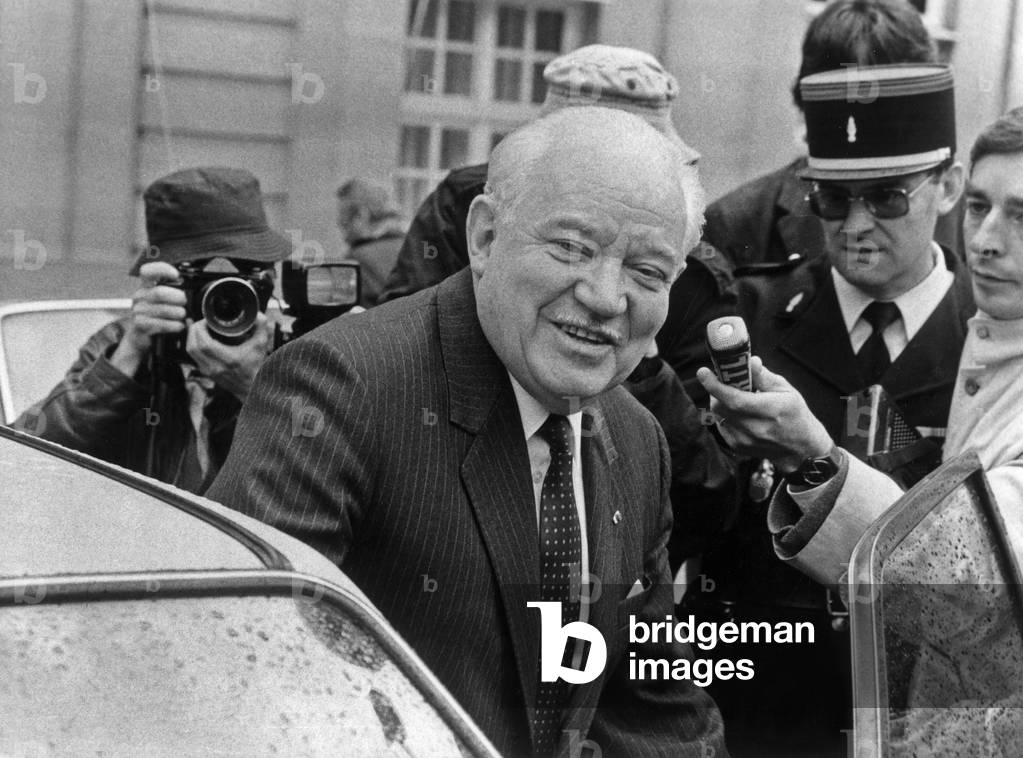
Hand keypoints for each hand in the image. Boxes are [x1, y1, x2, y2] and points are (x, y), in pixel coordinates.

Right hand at [110, 261, 186, 376]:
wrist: (141, 337)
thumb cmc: (157, 316)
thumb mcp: (164, 301)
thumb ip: (174, 292)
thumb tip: (193, 289)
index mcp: (146, 286)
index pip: (148, 271)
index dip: (162, 269)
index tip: (176, 275)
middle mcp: (140, 296)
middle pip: (159, 292)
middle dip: (177, 297)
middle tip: (184, 302)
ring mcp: (138, 310)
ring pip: (162, 309)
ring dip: (178, 313)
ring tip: (183, 315)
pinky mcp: (139, 325)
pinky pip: (160, 324)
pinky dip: (174, 325)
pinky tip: (179, 326)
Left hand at [186, 312, 272, 401]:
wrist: (253, 388)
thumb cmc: (257, 367)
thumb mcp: (261, 345)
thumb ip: (261, 327)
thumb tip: (256, 313)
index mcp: (228, 359)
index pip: (204, 343)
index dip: (201, 328)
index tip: (208, 320)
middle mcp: (215, 367)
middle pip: (192, 346)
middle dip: (194, 330)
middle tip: (203, 322)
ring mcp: (209, 371)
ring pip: (190, 351)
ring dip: (192, 337)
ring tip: (201, 328)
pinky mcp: (206, 373)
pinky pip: (193, 356)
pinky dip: (194, 345)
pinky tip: (201, 339)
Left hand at [696, 356, 831, 472]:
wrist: (800, 449)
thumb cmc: (795, 415)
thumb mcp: (786, 390)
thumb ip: (764, 377)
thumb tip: (750, 361)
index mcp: (769, 411)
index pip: (734, 399)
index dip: (715, 385)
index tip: (703, 372)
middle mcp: (754, 428)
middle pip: (720, 406)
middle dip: (717, 390)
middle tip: (725, 381)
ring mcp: (744, 440)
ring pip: (718, 415)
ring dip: (721, 402)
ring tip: (736, 397)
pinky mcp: (737, 447)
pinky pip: (721, 425)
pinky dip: (724, 414)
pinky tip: (739, 412)